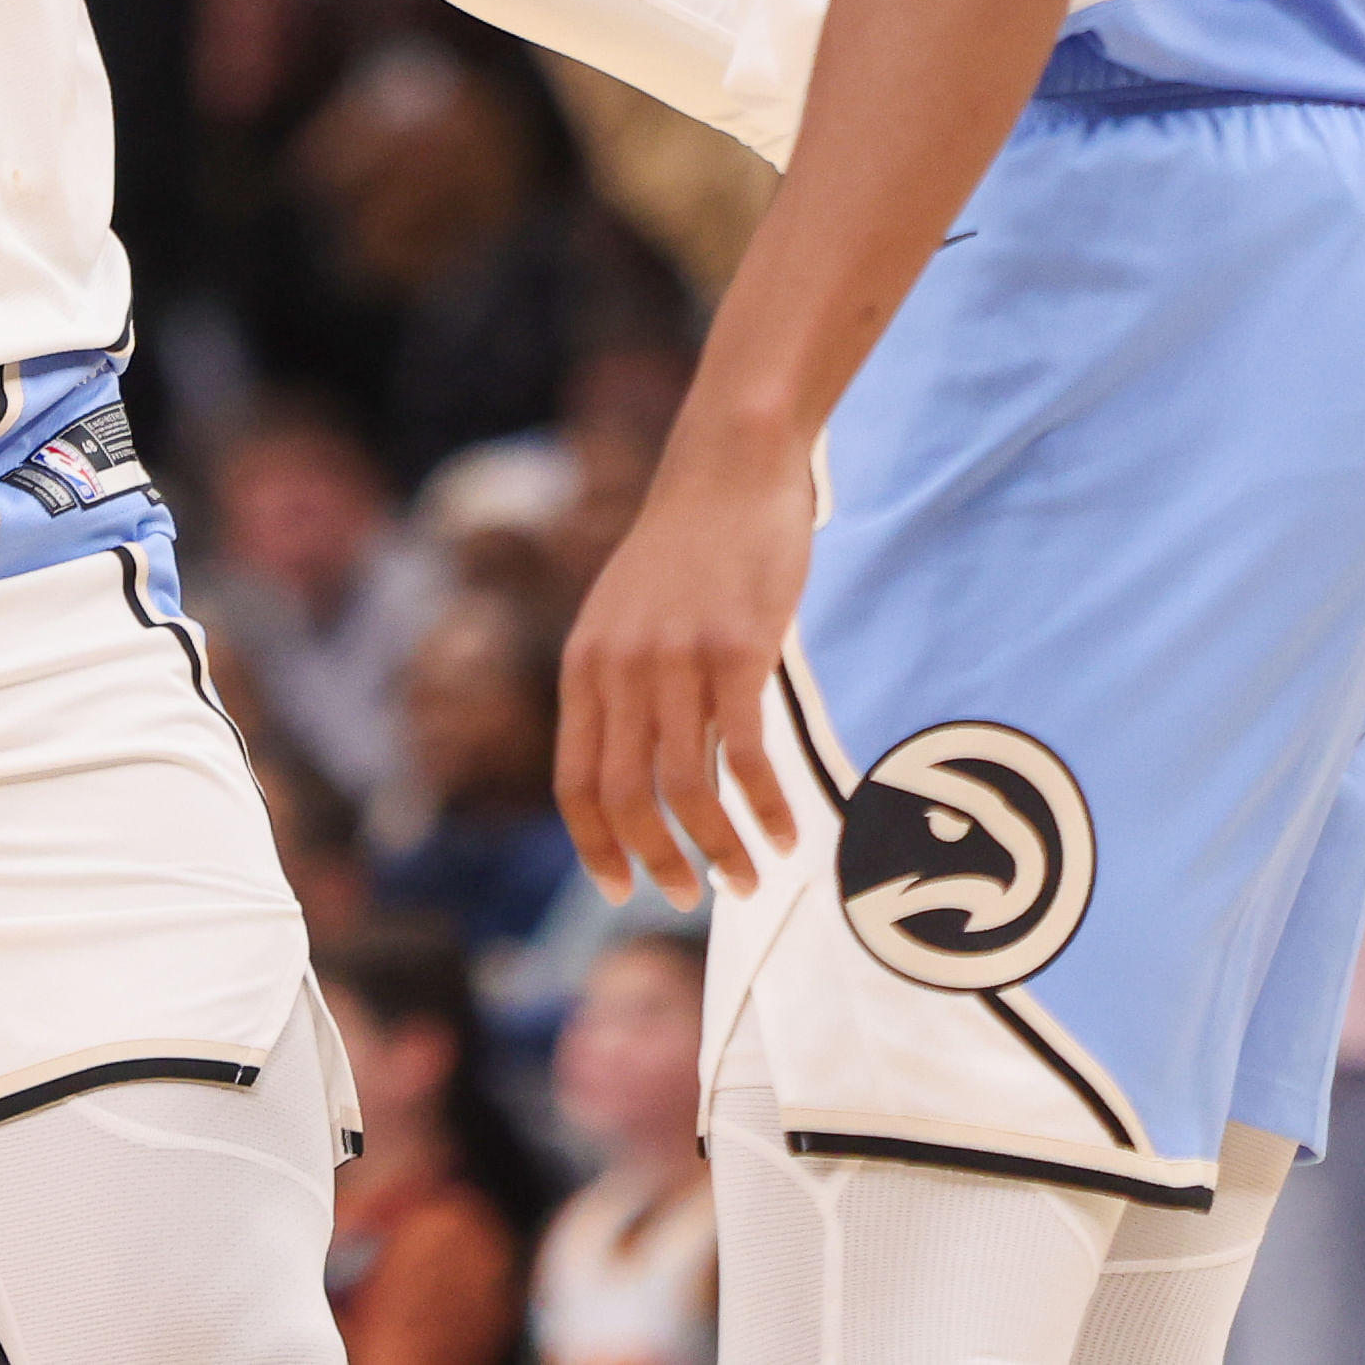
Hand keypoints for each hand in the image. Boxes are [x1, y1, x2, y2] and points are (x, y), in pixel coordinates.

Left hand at [558, 424, 811, 910]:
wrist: (729, 469)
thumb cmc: (687, 550)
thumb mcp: (624, 616)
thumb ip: (621, 686)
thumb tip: (639, 773)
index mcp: (586, 665)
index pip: (576, 781)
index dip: (597, 846)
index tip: (622, 890)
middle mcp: (622, 668)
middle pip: (629, 796)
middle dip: (659, 861)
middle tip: (693, 895)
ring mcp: (678, 658)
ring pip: (688, 786)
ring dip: (720, 847)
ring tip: (748, 878)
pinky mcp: (738, 648)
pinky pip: (746, 753)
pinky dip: (766, 807)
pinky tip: (788, 833)